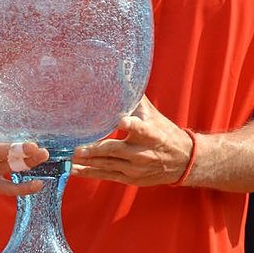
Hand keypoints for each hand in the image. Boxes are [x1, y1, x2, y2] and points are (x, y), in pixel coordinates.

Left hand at [72, 95, 193, 185]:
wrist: (183, 161)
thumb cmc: (163, 131)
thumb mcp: (152, 114)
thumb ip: (134, 98)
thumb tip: (121, 74)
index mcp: (151, 133)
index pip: (141, 129)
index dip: (132, 125)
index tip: (122, 121)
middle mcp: (143, 152)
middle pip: (116, 150)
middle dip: (96, 150)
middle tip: (77, 148)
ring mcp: (136, 168)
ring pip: (108, 165)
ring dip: (88, 162)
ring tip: (70, 158)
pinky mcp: (131, 179)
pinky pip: (108, 176)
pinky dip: (91, 173)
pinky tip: (76, 170)